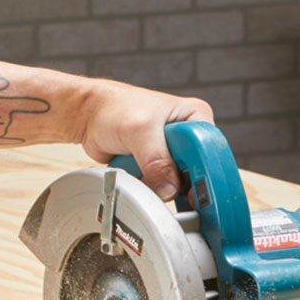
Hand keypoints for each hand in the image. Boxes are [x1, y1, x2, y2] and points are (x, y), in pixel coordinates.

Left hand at [78, 79, 213, 199]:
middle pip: (196, 172)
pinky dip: (147, 187)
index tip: (193, 190)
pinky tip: (136, 177)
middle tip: (160, 183)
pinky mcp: (156, 167)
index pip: (211, 152)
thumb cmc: (113, 109)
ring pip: (176, 184)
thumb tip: (169, 188)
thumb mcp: (139, 130)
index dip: (203, 173)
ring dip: (158, 185)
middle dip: (176, 182)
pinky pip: (159, 187)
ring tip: (141, 172)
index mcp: (195, 117)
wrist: (89, 117)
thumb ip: (157, 159)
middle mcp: (188, 136)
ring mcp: (172, 154)